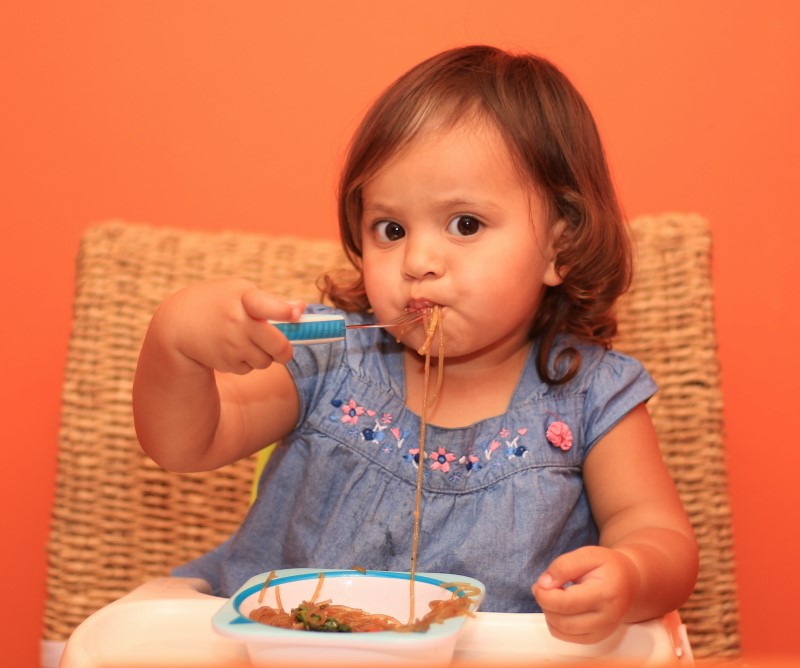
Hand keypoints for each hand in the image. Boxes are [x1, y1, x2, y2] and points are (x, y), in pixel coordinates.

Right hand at [152, 277, 304, 374]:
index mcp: (244, 298)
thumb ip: (272, 301)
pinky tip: (231, 349)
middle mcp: (238, 323)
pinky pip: (250, 369)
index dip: (285, 311)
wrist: (178, 325)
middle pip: (279, 347)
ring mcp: (231, 345)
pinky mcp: (225, 363)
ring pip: (266, 361)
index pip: (267, 306)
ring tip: (246, 341)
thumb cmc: (218, 302)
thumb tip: (301, 309)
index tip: (297, 313)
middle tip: (282, 348)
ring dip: (264, 356)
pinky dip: (247, 362)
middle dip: (285, 350)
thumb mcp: (240, 291)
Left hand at [532, 546, 638, 643]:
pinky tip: (561, 607)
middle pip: (562, 620)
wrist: (630, 582)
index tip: (539, 583)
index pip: (566, 603)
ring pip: (561, 630)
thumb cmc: (609, 567)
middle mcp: (606, 618)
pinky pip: (565, 636)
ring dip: (549, 613)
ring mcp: (602, 631)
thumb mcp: (588, 555)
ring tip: (554, 595)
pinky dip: (555, 622)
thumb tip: (544, 584)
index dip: (545, 594)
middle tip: (545, 587)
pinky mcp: (596, 638)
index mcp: (606, 594)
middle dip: (545, 603)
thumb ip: (564, 566)